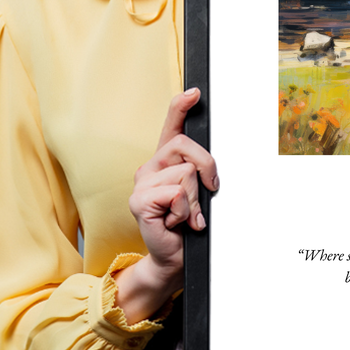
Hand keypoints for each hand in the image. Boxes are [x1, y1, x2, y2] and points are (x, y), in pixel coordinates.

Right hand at [114, 88, 218, 322]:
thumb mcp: (199, 192)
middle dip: (207, 168)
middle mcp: (150, 167)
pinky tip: (176, 222)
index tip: (195, 92)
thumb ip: (200, 172)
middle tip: (208, 192)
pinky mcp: (139, 201)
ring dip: (195, 199)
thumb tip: (210, 165)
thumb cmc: (188, 224)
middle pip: (186, 146)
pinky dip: (185, 211)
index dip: (181, 106)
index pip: (171, 126)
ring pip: (186, 173)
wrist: (174, 257)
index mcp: (165, 161)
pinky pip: (176, 193)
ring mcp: (141, 183)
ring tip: (186, 215)